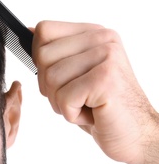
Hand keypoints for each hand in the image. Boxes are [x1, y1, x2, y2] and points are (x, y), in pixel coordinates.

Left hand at [31, 21, 158, 163]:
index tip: (59, 75)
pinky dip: (71, 114)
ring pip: (50, 78)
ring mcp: (107, 56)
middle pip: (42, 55)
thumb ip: (55, 50)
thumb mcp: (74, 72)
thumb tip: (28, 31)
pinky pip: (64, 98)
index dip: (40, 57)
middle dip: (49, 85)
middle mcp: (102, 39)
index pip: (45, 30)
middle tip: (75, 96)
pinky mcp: (106, 79)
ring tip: (85, 104)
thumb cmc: (101, 105)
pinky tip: (92, 113)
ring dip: (60, 102)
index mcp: (94, 33)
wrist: (136, 133)